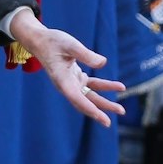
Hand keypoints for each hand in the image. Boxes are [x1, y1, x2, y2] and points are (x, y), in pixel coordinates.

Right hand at [7, 11, 125, 125]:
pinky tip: (119, 87)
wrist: (41, 41)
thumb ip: (86, 54)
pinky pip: (93, 85)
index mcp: (62, 81)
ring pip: (91, 96)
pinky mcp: (76, 77)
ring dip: (105, 103)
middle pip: (85, 102)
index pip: (77, 98)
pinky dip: (105, 86)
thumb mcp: (70, 45)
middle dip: (100, 112)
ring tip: (121, 110)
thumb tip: (103, 63)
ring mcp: (72, 83)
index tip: (102, 117)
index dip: (90, 108)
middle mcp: (67, 86)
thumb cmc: (53, 42)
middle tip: (111, 122)